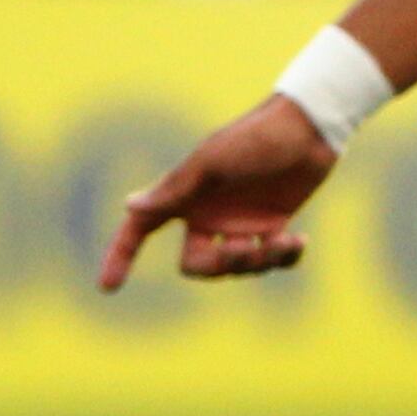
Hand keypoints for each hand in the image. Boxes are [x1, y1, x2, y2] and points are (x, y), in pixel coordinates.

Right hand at [98, 93, 344, 288]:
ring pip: (238, 268)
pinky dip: (284, 258)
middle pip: (197, 266)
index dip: (121, 256)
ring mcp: (241, 224)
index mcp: (185, 199)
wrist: (309, 128)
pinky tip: (298, 241)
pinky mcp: (273, 227)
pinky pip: (272, 261)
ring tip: (284, 241)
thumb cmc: (255, 139)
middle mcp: (208, 216)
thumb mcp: (212, 163)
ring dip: (261, 261)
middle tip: (247, 247)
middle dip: (222, 266)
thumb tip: (129, 206)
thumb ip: (174, 188)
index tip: (107, 286)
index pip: (141, 230)